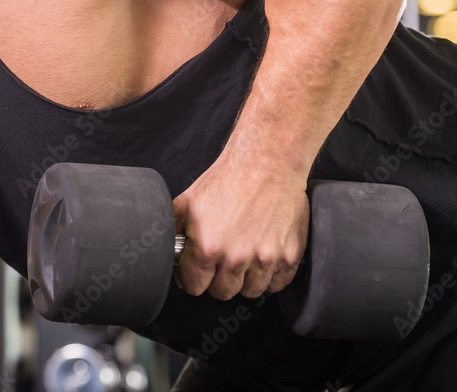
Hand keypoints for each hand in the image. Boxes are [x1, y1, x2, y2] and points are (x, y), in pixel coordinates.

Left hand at [171, 157, 308, 299]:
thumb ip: (174, 228)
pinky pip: (278, 284)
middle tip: (218, 264)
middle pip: (223, 293)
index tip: (195, 272)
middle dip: (217, 281)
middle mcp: (236, 258)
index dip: (192, 279)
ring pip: (252, 291)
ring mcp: (266, 259)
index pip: (195, 286)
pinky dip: (270, 277)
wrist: (266, 163)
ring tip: (241, 260)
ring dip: (244, 280)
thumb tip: (167, 248)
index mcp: (207, 247)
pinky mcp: (290, 255)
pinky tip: (261, 260)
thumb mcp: (188, 201)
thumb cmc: (228, 179)